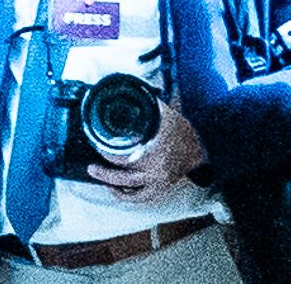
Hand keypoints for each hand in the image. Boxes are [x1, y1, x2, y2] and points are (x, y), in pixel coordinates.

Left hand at [88, 101, 205, 196]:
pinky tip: (118, 190)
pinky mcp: (162, 190)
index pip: (123, 157)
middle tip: (91, 168)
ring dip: (115, 188)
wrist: (199, 149)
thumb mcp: (162, 113)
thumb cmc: (180, 131)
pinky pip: (142, 199)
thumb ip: (145, 104)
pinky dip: (129, 196)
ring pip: (132, 192)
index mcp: (154, 152)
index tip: (97, 146)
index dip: (107, 153)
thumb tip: (127, 90)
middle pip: (124, 178)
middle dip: (105, 174)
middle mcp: (156, 171)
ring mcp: (159, 183)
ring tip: (102, 179)